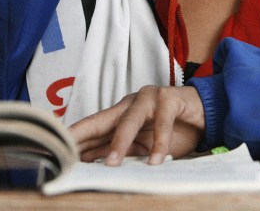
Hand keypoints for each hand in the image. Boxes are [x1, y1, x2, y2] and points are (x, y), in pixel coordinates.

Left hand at [69, 85, 204, 165]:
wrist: (203, 113)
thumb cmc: (172, 128)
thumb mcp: (144, 143)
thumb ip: (122, 148)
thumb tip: (91, 159)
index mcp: (122, 112)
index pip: (94, 124)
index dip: (77, 134)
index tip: (56, 146)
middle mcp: (132, 102)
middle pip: (105, 119)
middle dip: (87, 136)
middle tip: (71, 154)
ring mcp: (150, 98)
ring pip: (130, 119)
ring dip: (120, 142)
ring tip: (112, 163)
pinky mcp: (170, 99)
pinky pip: (162, 122)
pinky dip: (159, 143)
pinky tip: (156, 160)